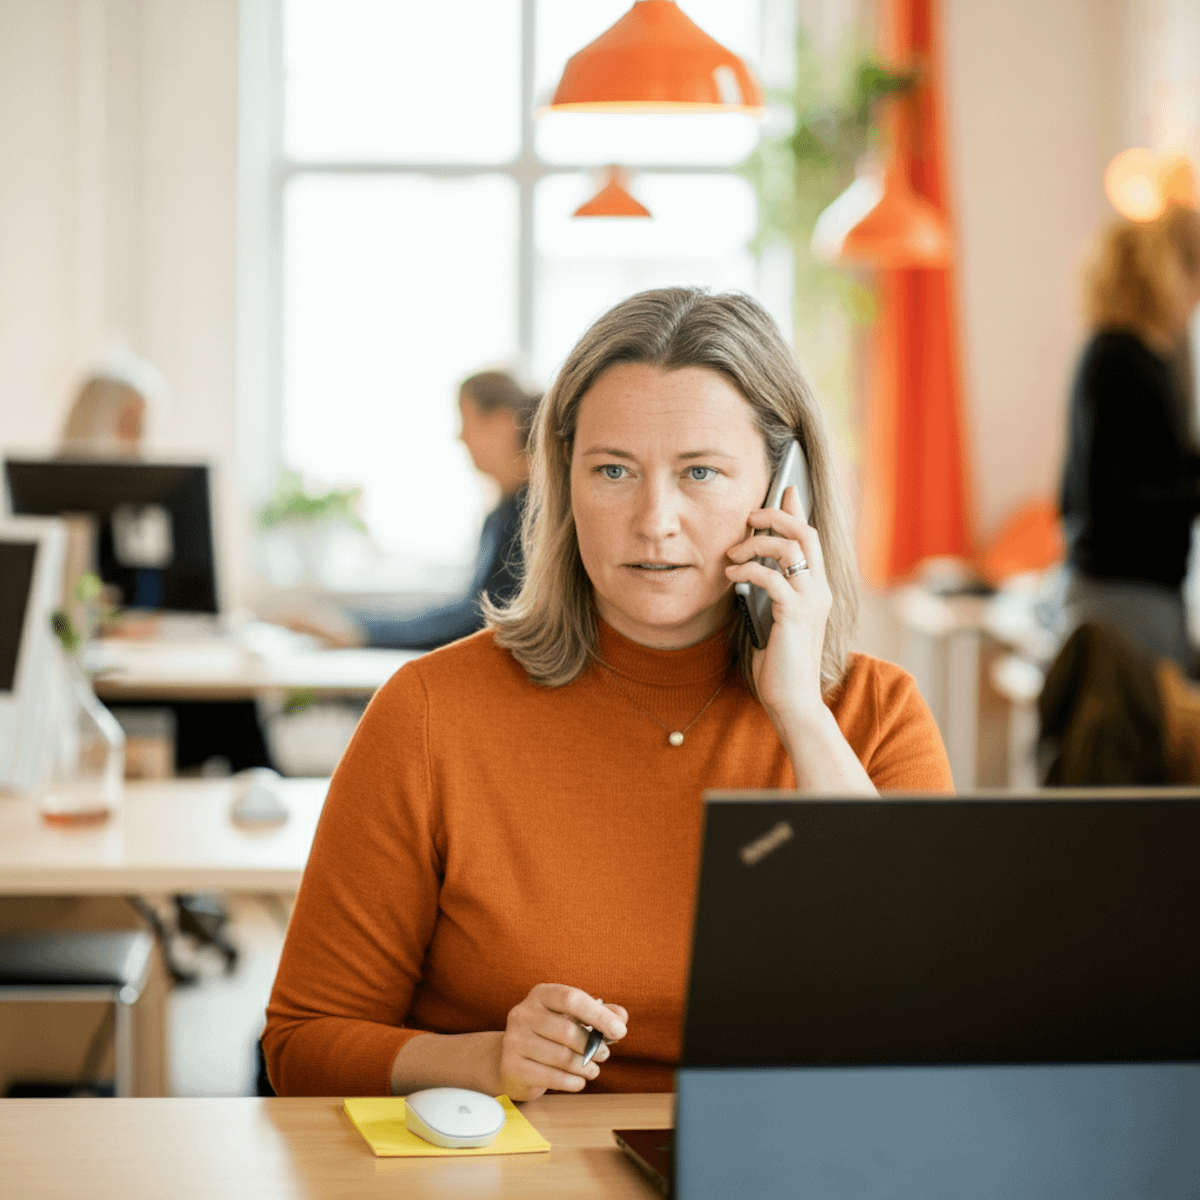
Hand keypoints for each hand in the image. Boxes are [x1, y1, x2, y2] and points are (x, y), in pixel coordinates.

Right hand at [493, 984, 627, 1100]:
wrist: (512, 1060)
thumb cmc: (550, 1036)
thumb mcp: (574, 1018)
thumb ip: (600, 1014)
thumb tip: (621, 1017)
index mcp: (541, 994)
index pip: (571, 999)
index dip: (598, 1015)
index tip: (620, 1031)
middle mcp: (523, 1013)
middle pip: (567, 1031)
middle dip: (593, 1046)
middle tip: (605, 1054)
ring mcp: (514, 1039)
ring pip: (561, 1056)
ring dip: (585, 1067)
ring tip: (593, 1070)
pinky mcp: (512, 1065)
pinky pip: (550, 1077)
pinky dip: (572, 1082)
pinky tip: (579, 1081)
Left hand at [724, 484, 831, 731]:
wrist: (793, 699)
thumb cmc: (780, 664)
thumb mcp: (775, 618)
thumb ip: (771, 592)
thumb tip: (749, 567)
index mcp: (817, 588)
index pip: (811, 538)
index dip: (798, 510)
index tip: (785, 488)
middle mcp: (819, 589)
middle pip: (805, 532)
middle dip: (776, 515)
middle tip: (750, 515)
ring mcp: (811, 601)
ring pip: (790, 548)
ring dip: (756, 543)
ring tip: (732, 554)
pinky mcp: (796, 614)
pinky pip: (772, 576)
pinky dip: (748, 569)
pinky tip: (732, 573)